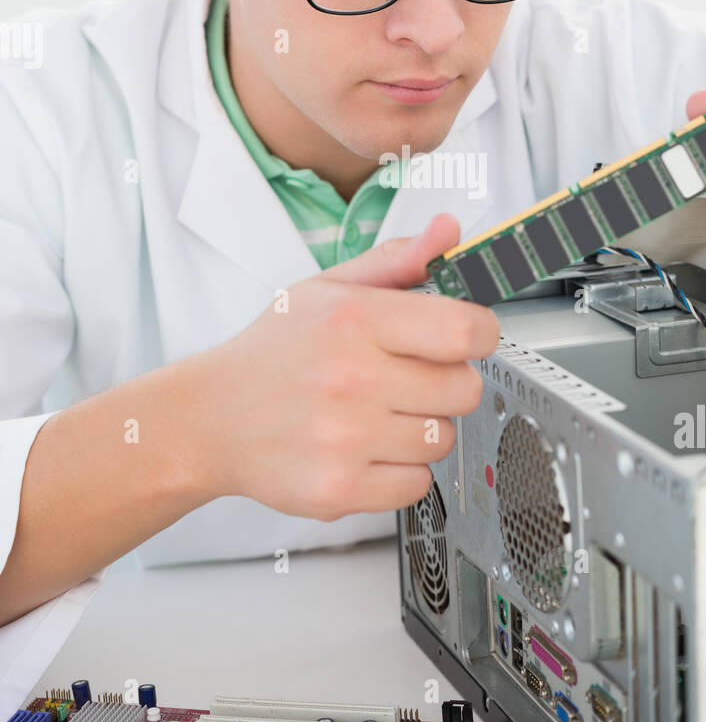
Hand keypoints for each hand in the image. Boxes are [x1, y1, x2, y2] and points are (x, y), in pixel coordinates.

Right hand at [198, 213, 499, 517]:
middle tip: (408, 378)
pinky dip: (401, 470)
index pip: (465, 331)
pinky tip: (368, 448)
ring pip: (444, 439)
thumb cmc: (274, 351)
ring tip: (378, 414)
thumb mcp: (327, 289)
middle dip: (446, 382)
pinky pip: (418, 484)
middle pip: (464, 389)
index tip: (464, 338)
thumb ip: (396, 261)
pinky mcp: (339, 489)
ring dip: (422, 427)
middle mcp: (351, 379)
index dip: (478, 334)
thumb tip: (448, 231)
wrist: (210, 418)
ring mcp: (344, 439)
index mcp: (354, 321)